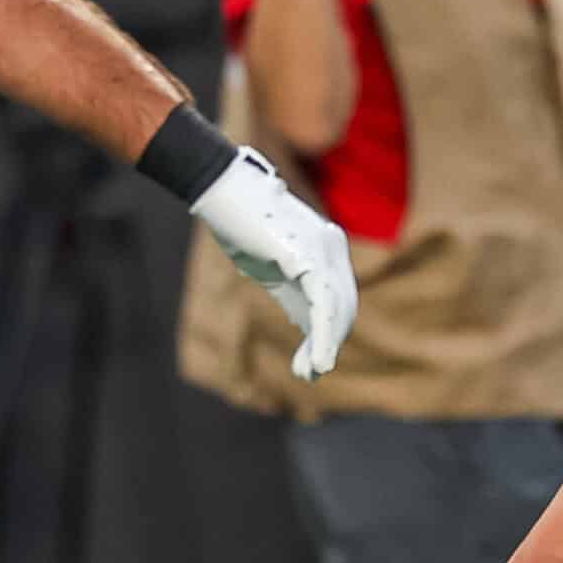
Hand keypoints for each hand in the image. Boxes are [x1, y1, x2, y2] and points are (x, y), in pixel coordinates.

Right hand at [190, 148, 356, 379]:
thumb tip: (307, 325)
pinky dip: (324, 336)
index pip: (338, 297)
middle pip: (343, 306)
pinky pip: (322, 305)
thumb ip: (293, 290)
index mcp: (327, 247)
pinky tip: (321, 361)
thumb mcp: (271, 265)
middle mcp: (332, 247)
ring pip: (336, 310)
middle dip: (328, 342)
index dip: (328, 332)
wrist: (220, 190)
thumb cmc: (240, 223)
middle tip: (311, 373)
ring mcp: (323, 250)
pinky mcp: (307, 257)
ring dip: (325, 346)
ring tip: (312, 373)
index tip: (313, 361)